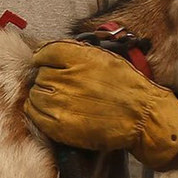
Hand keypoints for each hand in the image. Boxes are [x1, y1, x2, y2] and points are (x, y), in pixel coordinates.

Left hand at [25, 39, 177, 168]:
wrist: (142, 117)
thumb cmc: (127, 86)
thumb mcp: (105, 57)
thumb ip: (77, 52)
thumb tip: (50, 52)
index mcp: (78, 57)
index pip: (44, 52)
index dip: (44, 58)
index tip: (46, 63)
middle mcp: (67, 78)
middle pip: (40, 74)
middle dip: (48, 78)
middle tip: (62, 85)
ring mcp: (61, 102)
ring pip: (36, 94)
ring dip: (43, 95)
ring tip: (59, 99)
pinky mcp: (59, 125)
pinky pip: (35, 113)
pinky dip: (39, 111)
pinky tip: (52, 111)